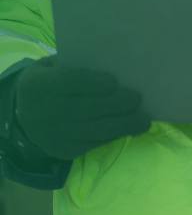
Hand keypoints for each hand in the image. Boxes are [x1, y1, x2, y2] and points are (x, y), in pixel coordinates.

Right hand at [12, 56, 150, 160]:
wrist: (24, 115)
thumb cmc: (51, 81)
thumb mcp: (54, 66)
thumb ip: (78, 64)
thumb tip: (117, 64)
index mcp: (41, 84)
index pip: (71, 83)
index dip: (94, 83)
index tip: (114, 81)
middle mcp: (45, 112)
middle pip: (88, 109)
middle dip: (117, 104)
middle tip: (138, 98)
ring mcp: (55, 135)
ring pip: (96, 130)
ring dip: (124, 124)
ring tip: (144, 119)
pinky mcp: (65, 151)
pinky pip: (95, 144)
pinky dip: (115, 136)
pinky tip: (130, 128)